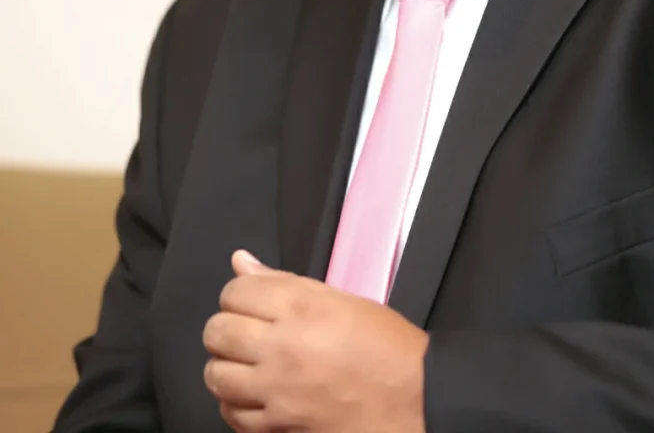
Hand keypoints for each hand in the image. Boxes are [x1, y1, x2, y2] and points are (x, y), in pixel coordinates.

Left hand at [203, 250, 428, 432]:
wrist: (413, 399)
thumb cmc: (385, 345)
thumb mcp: (341, 299)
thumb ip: (285, 282)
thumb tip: (241, 262)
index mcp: (301, 307)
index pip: (235, 291)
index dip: (240, 293)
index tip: (254, 301)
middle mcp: (282, 347)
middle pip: (217, 330)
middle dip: (227, 326)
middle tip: (248, 330)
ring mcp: (277, 391)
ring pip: (215, 375)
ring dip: (226, 365)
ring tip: (248, 363)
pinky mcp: (277, 427)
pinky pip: (231, 414)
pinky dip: (235, 403)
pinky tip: (253, 393)